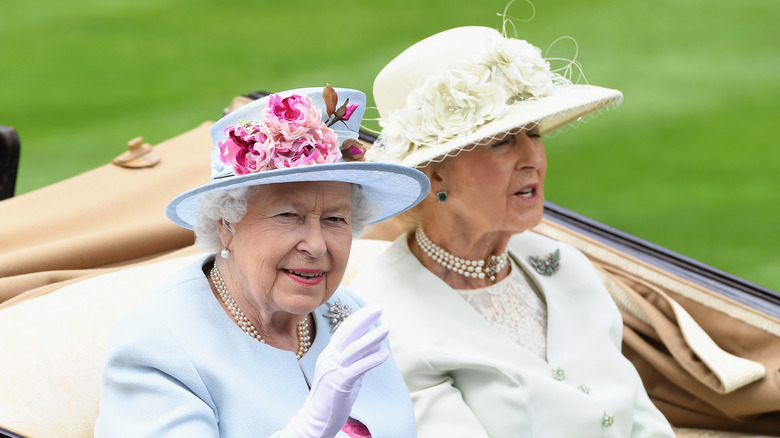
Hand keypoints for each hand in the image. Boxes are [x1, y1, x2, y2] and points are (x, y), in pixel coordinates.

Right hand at [280, 303, 388, 437]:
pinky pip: (357, 368)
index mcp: (329, 354)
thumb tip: (376, 342)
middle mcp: (329, 358)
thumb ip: (360, 358)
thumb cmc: (332, 397)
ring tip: (387, 328)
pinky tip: (384, 355)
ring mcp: (333, 370)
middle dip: (364, 318)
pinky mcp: (339, 384)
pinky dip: (371, 360)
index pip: (344, 330)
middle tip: (379, 307)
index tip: (373, 308)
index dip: (359, 317)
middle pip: (347, 333)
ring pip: (353, 349)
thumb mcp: (347, 373)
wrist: (316, 420)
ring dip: (372, 337)